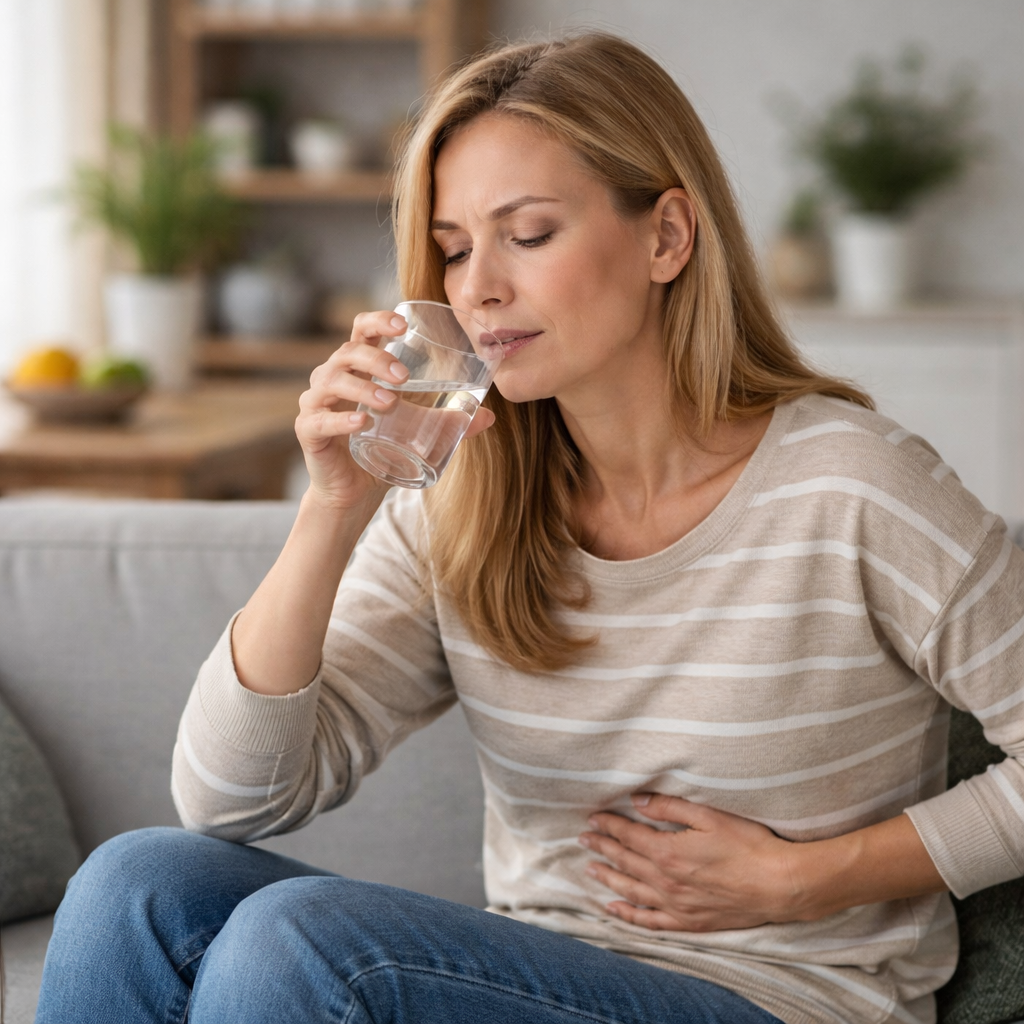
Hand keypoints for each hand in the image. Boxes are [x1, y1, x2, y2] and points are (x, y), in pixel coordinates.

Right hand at [296, 310, 494, 510]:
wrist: (354, 492)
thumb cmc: (383, 448)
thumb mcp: (419, 430)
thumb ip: (449, 420)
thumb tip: (490, 416)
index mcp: (359, 367)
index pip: (363, 330)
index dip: (378, 320)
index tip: (403, 325)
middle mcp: (333, 378)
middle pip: (348, 352)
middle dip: (376, 359)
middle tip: (404, 376)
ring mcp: (317, 403)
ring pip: (331, 381)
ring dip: (362, 387)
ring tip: (390, 402)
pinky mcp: (308, 431)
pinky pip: (319, 420)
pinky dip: (340, 420)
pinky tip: (361, 423)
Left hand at [580, 794, 800, 931]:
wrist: (779, 885)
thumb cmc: (748, 845)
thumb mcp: (709, 815)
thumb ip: (670, 807)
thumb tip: (638, 801)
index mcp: (668, 851)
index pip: (628, 835)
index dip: (608, 825)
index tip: (592, 818)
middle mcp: (665, 881)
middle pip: (625, 862)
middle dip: (602, 848)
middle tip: (583, 839)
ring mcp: (676, 905)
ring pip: (631, 892)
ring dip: (608, 879)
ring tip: (591, 869)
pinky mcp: (689, 923)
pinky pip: (650, 922)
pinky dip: (628, 916)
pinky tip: (613, 910)